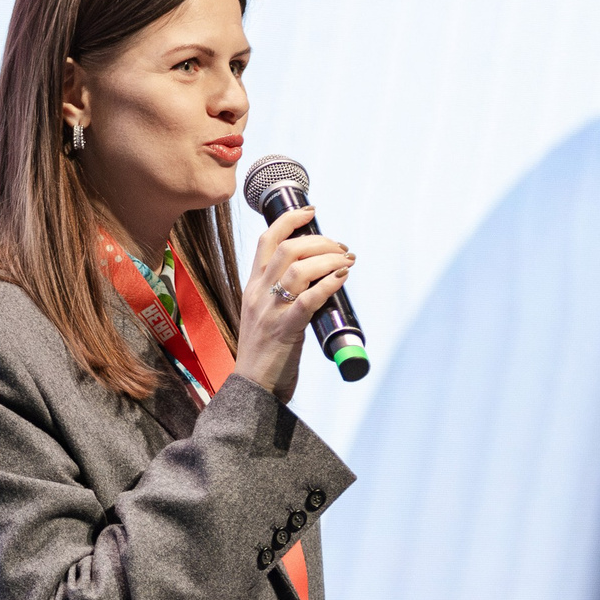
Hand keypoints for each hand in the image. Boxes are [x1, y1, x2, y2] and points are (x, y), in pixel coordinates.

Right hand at [231, 205, 352, 395]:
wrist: (252, 387)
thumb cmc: (264, 352)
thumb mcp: (264, 314)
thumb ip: (281, 293)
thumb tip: (316, 274)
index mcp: (252, 286)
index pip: (266, 240)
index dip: (289, 219)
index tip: (311, 211)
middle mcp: (258, 294)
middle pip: (288, 249)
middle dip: (320, 240)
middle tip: (342, 247)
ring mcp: (270, 311)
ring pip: (299, 269)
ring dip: (329, 259)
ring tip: (347, 261)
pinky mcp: (285, 330)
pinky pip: (307, 299)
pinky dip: (328, 284)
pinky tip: (342, 278)